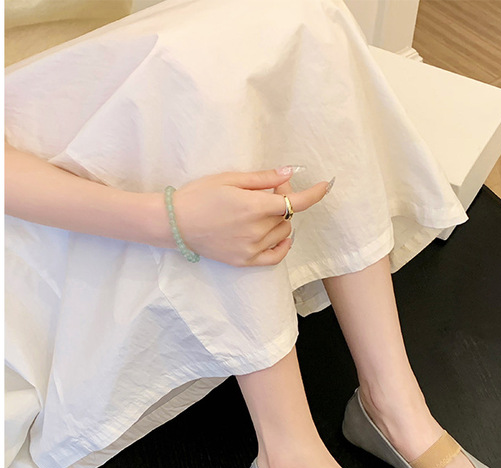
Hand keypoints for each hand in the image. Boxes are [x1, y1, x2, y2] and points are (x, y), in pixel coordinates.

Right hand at [169, 167, 330, 266]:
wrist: (175, 223)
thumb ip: (263, 179)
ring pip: (282, 233)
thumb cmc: (200, 196)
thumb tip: (289, 173)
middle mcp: (255, 230)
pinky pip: (275, 256)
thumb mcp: (230, 179)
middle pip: (286, 215)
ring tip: (258, 210)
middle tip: (266, 191)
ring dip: (278, 220)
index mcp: (253, 207)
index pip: (295, 202)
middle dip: (282, 200)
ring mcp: (251, 248)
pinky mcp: (245, 261)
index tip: (325, 186)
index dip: (314, 194)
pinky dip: (282, 245)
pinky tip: (279, 235)